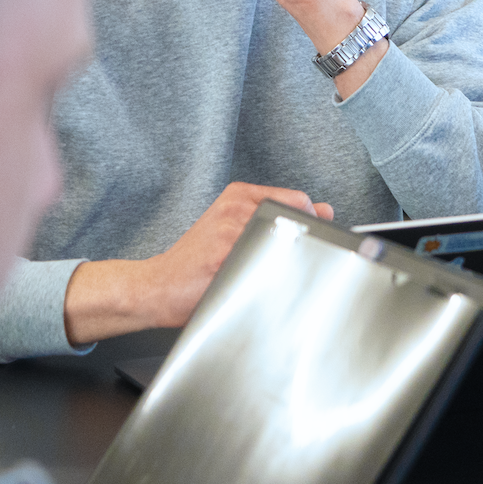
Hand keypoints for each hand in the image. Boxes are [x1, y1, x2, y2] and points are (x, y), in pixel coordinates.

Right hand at [63, 182, 332, 344]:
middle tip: (295, 265)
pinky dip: (273, 279)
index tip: (315, 244)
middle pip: (296, 220)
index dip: (313, 226)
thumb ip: (278, 218)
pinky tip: (257, 288)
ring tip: (268, 278)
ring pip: (285, 243)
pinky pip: (266, 265)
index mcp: (240, 195)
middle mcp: (236, 207)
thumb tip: (326, 211)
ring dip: (289, 264)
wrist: (157, 286)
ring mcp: (231, 230)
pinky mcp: (225, 256)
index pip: (298, 201)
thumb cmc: (198, 264)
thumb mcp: (237, 229)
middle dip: (304, 245)